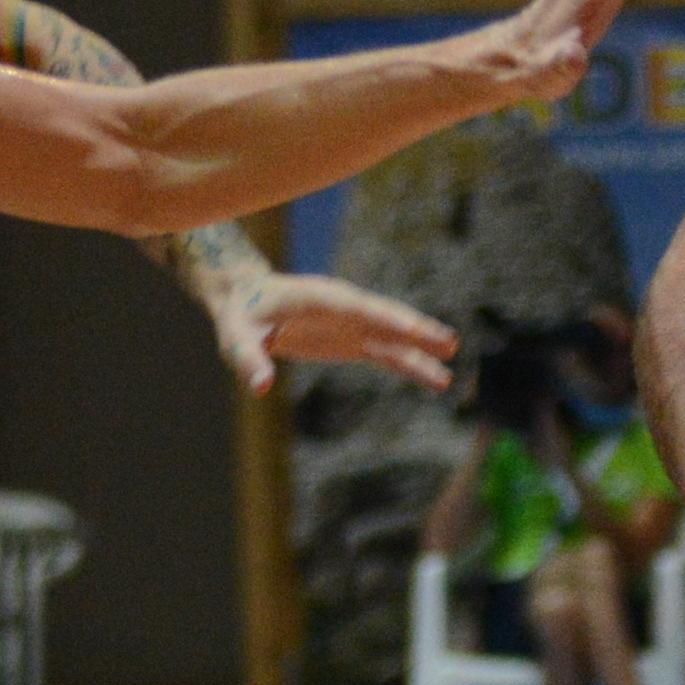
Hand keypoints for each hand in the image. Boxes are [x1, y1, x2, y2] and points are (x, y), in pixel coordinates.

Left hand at [209, 270, 454, 393]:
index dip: (388, 318)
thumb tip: (261, 387)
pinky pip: (387, 352)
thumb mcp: (235, 337)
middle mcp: (343, 307)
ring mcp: (352, 323)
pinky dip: (410, 364)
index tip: (416, 330)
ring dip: (420, 351)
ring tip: (449, 368)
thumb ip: (248, 359)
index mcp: (319, 298)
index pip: (359, 308)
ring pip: (393, 337)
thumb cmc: (239, 315)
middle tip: (448, 343)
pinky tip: (434, 377)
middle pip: (385, 318)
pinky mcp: (353, 339)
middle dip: (415, 331)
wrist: (245, 300)